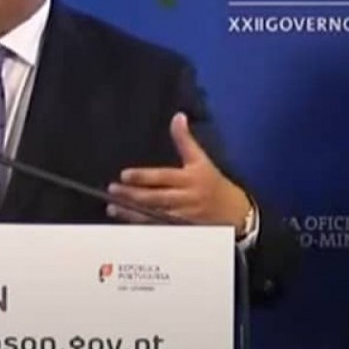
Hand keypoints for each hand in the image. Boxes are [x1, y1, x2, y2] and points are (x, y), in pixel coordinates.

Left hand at [107, 112, 251, 231]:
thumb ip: (185, 140)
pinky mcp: (182, 232)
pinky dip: (143, 227)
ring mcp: (184, 218)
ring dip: (132, 213)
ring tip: (113, 208)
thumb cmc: (214, 183)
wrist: (235, 213)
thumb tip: (178, 117)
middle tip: (113, 190)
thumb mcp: (201, 160)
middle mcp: (186, 199)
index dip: (143, 177)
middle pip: (155, 198)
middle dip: (132, 195)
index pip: (163, 177)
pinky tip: (127, 223)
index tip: (124, 175)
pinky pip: (159, 230)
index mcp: (190, 179)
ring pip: (154, 217)